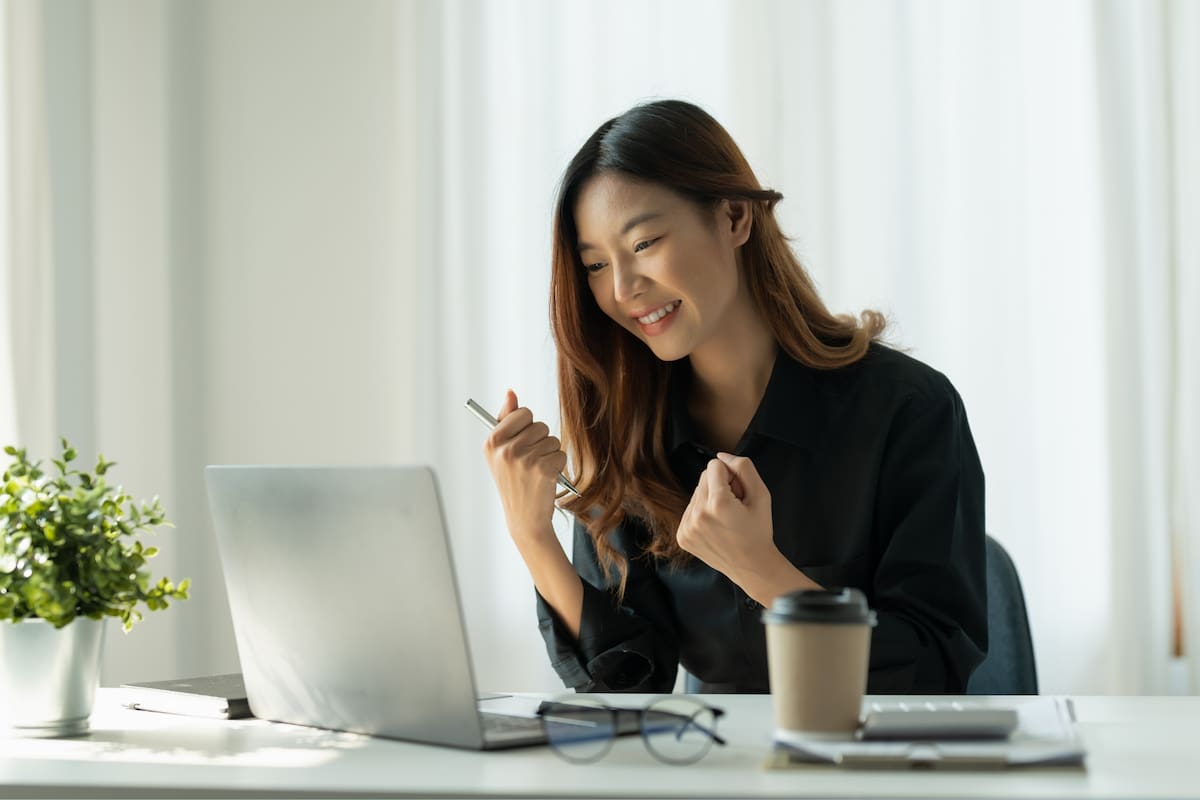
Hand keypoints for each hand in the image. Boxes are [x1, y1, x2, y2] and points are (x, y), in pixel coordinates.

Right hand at [481, 390, 568, 544]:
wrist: (524, 519)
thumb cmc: (514, 482)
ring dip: (549, 454)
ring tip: (536, 472)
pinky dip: (558, 466)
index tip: (521, 444)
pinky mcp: (542, 469)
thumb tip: (511, 391)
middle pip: (540, 425)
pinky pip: (560, 454)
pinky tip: (545, 480)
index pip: (523, 413)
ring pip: (552, 440)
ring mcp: (524, 459)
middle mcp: (505, 449)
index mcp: (492, 441)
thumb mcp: (501, 452)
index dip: (527, 428)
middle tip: (529, 463)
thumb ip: (506, 419)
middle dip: (540, 442)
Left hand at [676, 453, 810, 603]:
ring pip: (696, 494)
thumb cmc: (759, 531)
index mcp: (718, 504)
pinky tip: (716, 527)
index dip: (731, 475)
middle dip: (720, 487)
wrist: (752, 567)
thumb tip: (721, 456)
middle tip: (735, 507)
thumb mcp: (761, 494)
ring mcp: (687, 527)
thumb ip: (743, 468)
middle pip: (703, 479)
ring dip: (710, 500)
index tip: (739, 493)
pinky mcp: (682, 536)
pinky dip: (702, 514)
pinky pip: (690, 510)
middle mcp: (698, 515)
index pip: (714, 465)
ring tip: (726, 519)